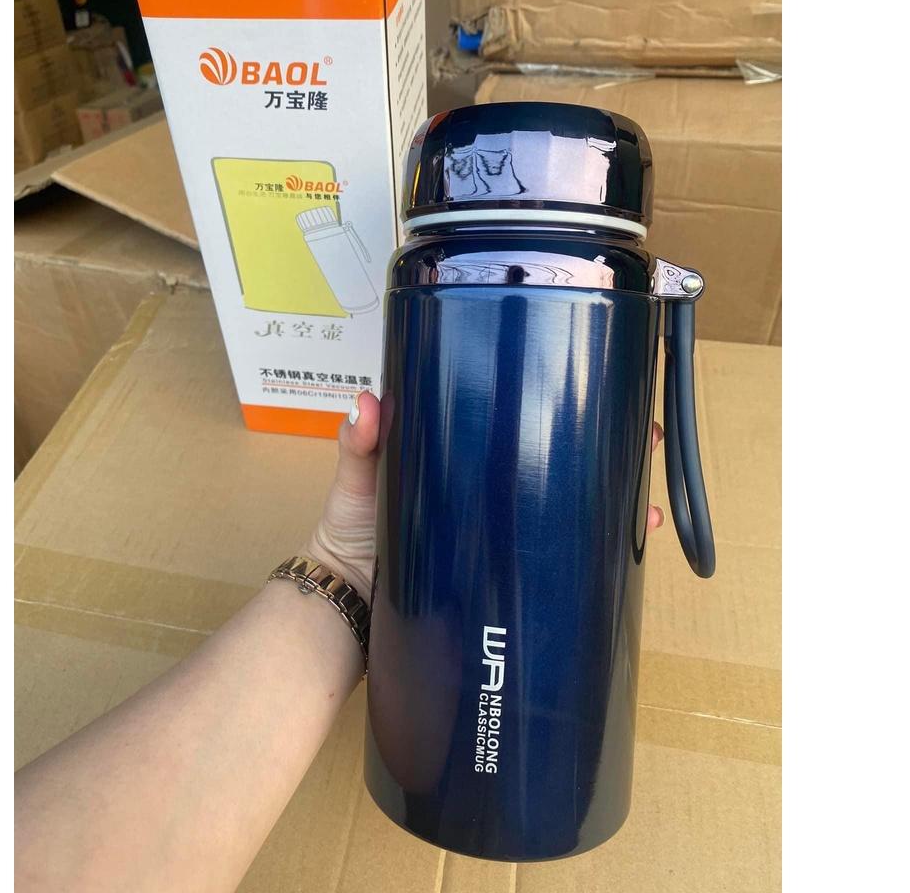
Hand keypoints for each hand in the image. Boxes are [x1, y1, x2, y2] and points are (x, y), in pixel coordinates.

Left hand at [307, 392, 665, 600]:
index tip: (600, 384)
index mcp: (467, 460)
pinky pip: (558, 559)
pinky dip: (595, 551)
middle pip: (562, 462)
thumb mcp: (360, 482)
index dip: (562, 405)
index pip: (523, 424)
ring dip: (614, 499)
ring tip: (645, 499)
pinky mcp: (508, 574)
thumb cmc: (350, 536)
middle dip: (608, 448)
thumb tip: (369, 401)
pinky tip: (628, 545)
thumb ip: (361, 445)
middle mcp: (496, 494)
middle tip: (644, 436)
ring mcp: (505, 534)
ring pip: (570, 509)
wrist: (349, 609)